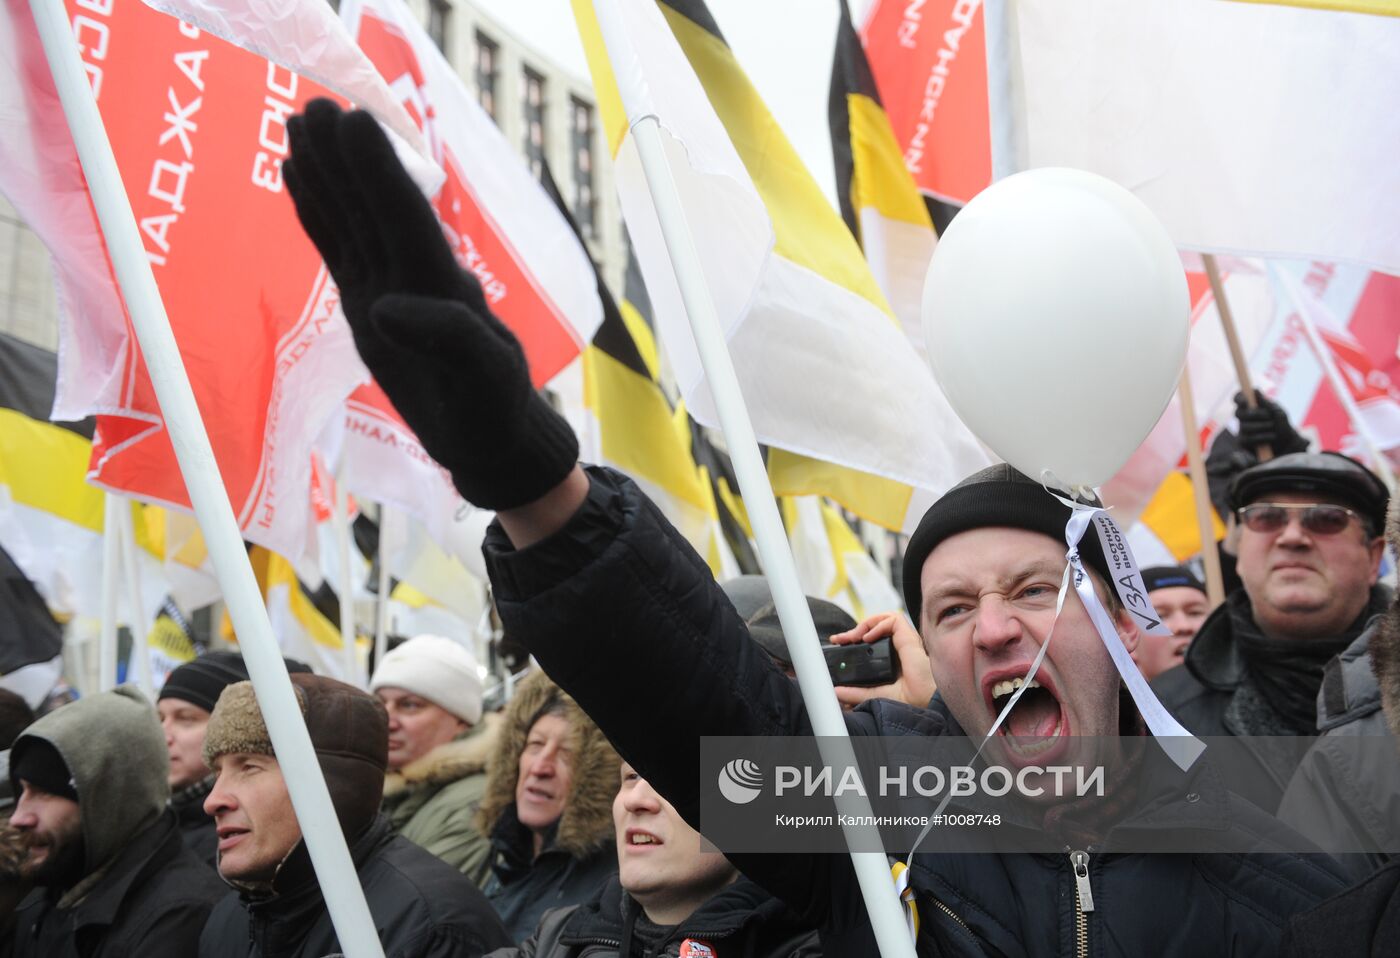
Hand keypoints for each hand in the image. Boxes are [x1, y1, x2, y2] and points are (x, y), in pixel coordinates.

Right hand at [283, 99, 576, 510]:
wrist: (491, 438)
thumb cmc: (496, 408)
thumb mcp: (485, 378)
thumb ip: (448, 339)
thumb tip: (384, 307)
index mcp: (442, 285)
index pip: (405, 218)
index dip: (381, 171)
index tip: (354, 121)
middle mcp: (412, 275)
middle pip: (373, 206)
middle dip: (346, 157)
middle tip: (313, 104)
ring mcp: (387, 287)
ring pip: (351, 219)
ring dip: (326, 173)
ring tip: (297, 123)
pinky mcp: (367, 308)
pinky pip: (337, 250)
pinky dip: (317, 215)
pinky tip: (298, 178)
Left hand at [828, 611, 935, 709]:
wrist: (925, 702)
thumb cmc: (911, 700)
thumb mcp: (875, 694)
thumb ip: (856, 693)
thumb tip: (836, 691)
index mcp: (892, 659)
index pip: (871, 640)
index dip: (854, 638)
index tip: (839, 643)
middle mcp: (898, 648)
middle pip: (874, 628)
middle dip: (854, 630)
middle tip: (839, 639)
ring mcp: (904, 642)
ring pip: (884, 619)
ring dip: (866, 623)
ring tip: (854, 636)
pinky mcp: (909, 638)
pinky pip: (894, 620)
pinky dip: (878, 624)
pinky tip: (868, 638)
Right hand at [1235, 391, 1307, 457]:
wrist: (1287, 443)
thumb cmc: (1281, 424)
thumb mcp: (1277, 411)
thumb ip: (1265, 403)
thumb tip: (1255, 390)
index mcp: (1250, 405)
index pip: (1238, 398)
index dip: (1239, 398)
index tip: (1245, 401)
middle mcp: (1244, 417)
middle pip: (1238, 413)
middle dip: (1254, 415)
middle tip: (1268, 416)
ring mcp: (1242, 430)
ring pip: (1243, 427)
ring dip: (1260, 427)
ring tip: (1272, 428)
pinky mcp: (1244, 442)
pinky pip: (1246, 439)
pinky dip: (1260, 438)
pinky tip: (1270, 437)